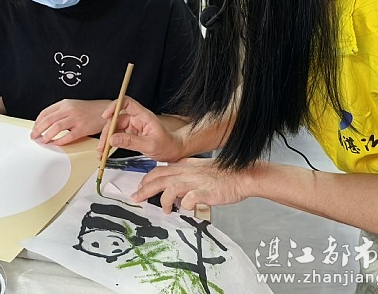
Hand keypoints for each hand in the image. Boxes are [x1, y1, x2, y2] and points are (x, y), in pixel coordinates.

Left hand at [31, 99, 107, 144]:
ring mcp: (76, 118)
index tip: (34, 128)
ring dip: (46, 135)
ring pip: (56, 127)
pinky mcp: (83, 128)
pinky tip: (56, 143)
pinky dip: (60, 141)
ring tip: (43, 140)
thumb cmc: (90, 110)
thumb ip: (61, 112)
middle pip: (48, 120)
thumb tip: (47, 122)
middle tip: (34, 136)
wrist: (107, 111)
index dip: (37, 122)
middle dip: (38, 129)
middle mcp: (69, 109)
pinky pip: (68, 136)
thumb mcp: (73, 106)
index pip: (45, 112)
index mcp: (65, 103)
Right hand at [97, 96, 183, 161]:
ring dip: (107, 139)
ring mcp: (133, 127)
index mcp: (143, 116)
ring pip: (114, 129)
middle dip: (107, 131)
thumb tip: (113, 139)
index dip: (114, 107)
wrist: (174, 151)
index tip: (106, 116)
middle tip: (102, 144)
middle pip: (116, 119)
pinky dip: (110, 143)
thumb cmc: (167, 145)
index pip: (126, 103)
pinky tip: (106, 151)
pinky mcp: (131, 135)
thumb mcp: (149, 145)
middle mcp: (136, 119)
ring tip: (102, 151)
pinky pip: (117, 137)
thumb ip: (130, 142)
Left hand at [131, 157, 254, 213]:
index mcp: (185, 167)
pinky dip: (184, 203)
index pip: (159, 171)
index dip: (146, 179)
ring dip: (164, 200)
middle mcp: (187, 173)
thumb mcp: (199, 169)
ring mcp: (197, 182)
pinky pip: (191, 198)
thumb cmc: (223, 174)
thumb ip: (184, 174)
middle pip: (159, 179)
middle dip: (144, 189)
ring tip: (164, 209)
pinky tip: (184, 208)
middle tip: (135, 198)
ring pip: (171, 188)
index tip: (139, 187)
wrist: (243, 175)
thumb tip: (173, 186)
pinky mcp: (207, 192)